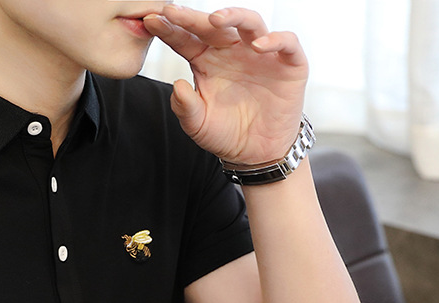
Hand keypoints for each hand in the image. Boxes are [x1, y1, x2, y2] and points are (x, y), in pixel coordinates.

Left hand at [143, 6, 307, 164]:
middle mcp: (232, 51)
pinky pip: (285, 43)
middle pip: (214, 26)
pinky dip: (275, 40)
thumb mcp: (197, 125)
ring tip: (215, 20)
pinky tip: (258, 46)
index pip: (187, 39)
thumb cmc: (225, 134)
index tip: (150, 21)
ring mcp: (260, 54)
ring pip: (249, 22)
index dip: (170, 29)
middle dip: (193, 17)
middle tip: (173, 12)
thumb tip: (176, 85)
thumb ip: (184, 107)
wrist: (255, 153)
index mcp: (207, 61)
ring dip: (233, 16)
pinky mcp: (288, 64)